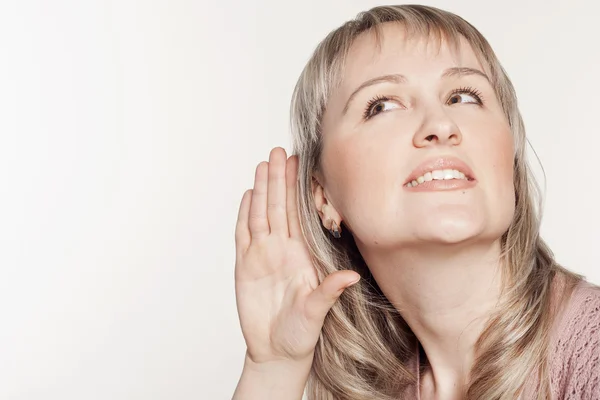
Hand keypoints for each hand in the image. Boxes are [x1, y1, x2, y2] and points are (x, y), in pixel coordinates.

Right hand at [234, 147, 359, 365]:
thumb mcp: (317, 312)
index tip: (301, 164)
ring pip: (261, 214)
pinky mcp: (244, 265)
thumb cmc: (300, 334)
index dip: (299, 189)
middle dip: (279, 178)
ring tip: (263, 164)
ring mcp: (262, 255)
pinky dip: (244, 214)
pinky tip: (248, 195)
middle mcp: (283, 249)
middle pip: (279, 206)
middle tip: (279, 151)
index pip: (299, 214)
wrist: (276, 353)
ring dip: (262, 190)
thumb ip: (329, 291)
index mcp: (302, 254)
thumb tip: (351, 277)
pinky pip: (244, 234)